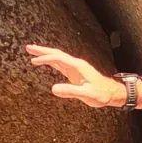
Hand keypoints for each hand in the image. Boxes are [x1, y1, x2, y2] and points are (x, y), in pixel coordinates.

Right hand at [24, 46, 138, 107]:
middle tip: (28, 47)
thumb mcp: (87, 94)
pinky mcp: (75, 73)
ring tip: (32, 52)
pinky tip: (44, 61)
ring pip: (57, 57)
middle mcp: (76, 64)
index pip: (59, 59)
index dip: (46, 58)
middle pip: (56, 53)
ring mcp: (75, 68)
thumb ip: (71, 91)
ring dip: (44, 54)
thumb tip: (53, 89)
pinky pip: (60, 64)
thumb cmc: (102, 94)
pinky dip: (51, 61)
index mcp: (78, 67)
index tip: (34, 61)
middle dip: (42, 50)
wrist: (112, 93)